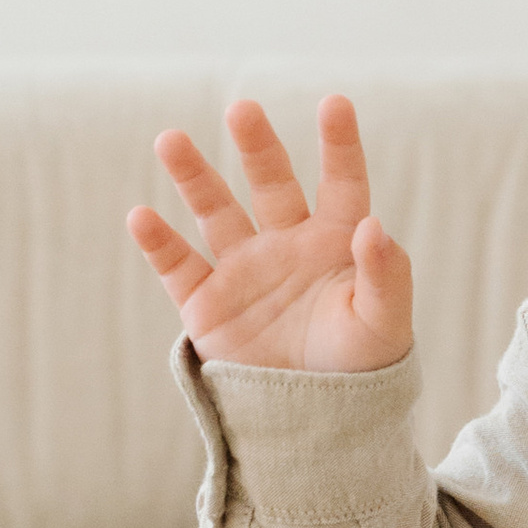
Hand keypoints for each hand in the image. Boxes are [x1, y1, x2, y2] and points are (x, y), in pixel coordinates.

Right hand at [129, 94, 411, 373]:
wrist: (316, 422)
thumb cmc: (361, 368)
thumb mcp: (385, 325)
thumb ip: (387, 275)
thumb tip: (374, 224)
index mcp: (337, 242)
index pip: (342, 183)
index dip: (339, 145)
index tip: (334, 104)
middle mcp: (287, 243)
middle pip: (270, 183)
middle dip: (257, 146)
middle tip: (243, 110)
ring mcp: (244, 270)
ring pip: (216, 211)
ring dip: (194, 176)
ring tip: (171, 141)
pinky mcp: (207, 303)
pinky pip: (179, 265)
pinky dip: (159, 243)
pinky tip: (141, 216)